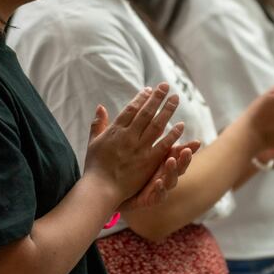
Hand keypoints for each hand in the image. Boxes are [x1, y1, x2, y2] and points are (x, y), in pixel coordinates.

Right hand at [83, 84, 190, 205]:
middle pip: (146, 113)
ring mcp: (139, 148)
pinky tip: (181, 125)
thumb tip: (100, 107)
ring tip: (175, 98)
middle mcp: (128, 136)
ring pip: (156, 125)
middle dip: (156, 98)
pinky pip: (163, 144)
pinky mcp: (148, 161)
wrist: (100, 187)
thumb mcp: (93, 141)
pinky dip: (172, 134)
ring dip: (167, 110)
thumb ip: (98, 124)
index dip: (141, 98)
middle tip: (166, 86)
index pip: (131, 109)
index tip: (149, 89)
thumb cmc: (95, 166)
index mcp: (115, 130)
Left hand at [120, 140, 199, 210]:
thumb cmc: (124, 169)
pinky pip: (158, 196)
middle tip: (187, 150)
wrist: (113, 192)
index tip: (197, 142)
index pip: (177, 153)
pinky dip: (160, 189)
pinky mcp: (150, 200)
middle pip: (179, 167)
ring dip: (172, 171)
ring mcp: (158, 188)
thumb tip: (131, 114)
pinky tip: (158, 182)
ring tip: (171, 161)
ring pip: (171, 180)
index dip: (188, 148)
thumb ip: (139, 133)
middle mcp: (163, 174)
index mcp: (161, 161)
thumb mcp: (132, 150)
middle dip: (184, 159)